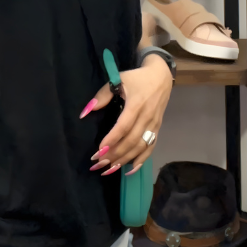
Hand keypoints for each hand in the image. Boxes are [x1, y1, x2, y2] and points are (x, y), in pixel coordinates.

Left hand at [80, 55, 172, 176]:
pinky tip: (129, 170)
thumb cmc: (136, 78)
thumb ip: (102, 95)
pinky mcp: (158, 129)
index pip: (124, 126)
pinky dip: (141, 160)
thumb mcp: (118, 80)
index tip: (99, 150)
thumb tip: (85, 112)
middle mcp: (147, 117)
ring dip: (125, 159)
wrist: (161, 76)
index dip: (112, 139)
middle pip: (132, 140)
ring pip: (141, 147)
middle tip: (99, 163)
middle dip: (115, 154)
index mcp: (137, 104)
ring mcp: (154, 124)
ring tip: (109, 168)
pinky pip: (150, 147)